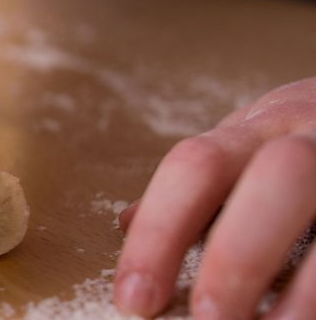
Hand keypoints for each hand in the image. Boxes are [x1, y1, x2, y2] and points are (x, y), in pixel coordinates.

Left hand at [114, 77, 315, 318]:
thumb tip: (128, 223)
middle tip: (207, 319)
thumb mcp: (257, 144)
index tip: (134, 299)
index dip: (159, 233)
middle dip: (238, 256)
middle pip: (277, 178)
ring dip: (301, 294)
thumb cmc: (314, 144)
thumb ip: (205, 184)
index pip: (197, 165)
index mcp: (266, 124)